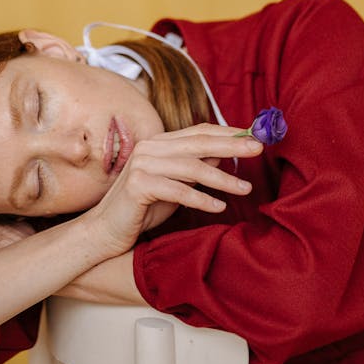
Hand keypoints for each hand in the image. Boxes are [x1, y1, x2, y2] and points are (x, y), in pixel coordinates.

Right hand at [85, 123, 261, 256]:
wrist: (105, 231)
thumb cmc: (142, 208)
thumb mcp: (175, 184)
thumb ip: (196, 167)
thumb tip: (226, 150)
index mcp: (159, 143)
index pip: (199, 131)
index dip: (227, 133)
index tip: (254, 136)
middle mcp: (150, 148)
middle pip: (198, 143)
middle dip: (232, 145)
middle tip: (258, 149)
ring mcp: (142, 165)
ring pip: (192, 167)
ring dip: (223, 178)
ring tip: (245, 189)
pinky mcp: (138, 185)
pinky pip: (177, 191)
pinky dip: (201, 199)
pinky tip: (219, 207)